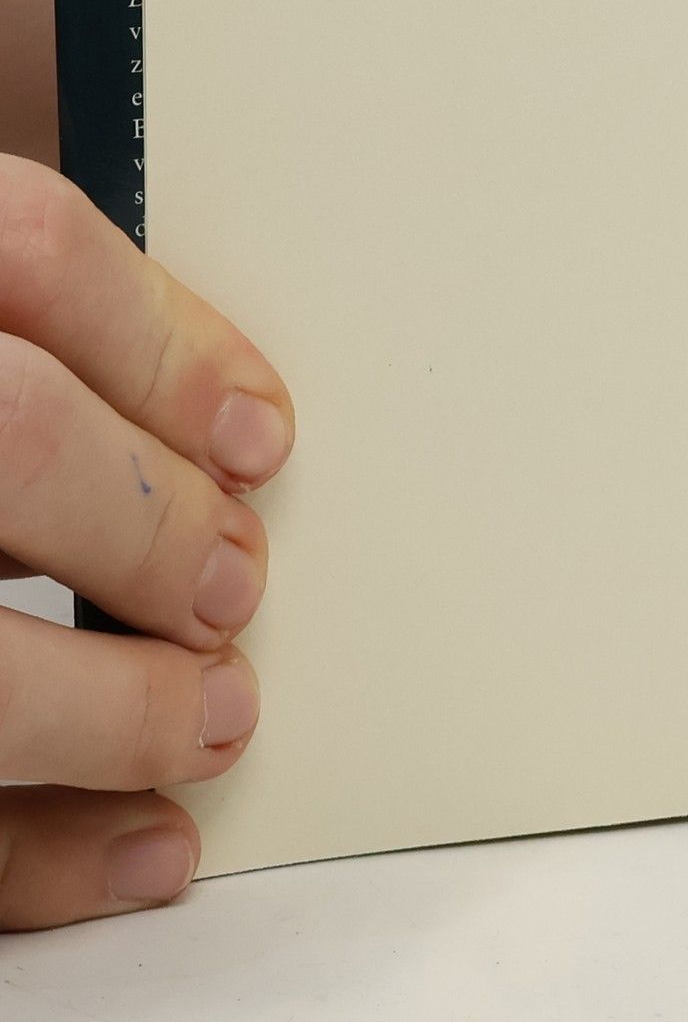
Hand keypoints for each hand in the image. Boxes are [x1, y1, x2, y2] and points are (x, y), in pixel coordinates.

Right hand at [0, 156, 292, 928]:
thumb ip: (21, 374)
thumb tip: (213, 446)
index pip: (25, 247)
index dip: (167, 343)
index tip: (255, 435)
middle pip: (13, 430)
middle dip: (151, 522)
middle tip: (231, 584)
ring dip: (117, 707)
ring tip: (208, 719)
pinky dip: (37, 849)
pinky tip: (133, 843)